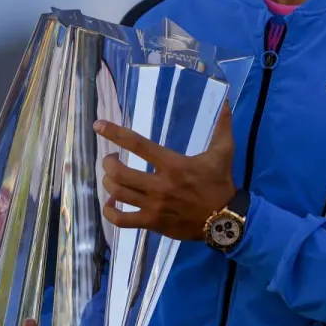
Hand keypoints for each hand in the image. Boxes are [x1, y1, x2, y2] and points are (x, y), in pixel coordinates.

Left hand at [95, 103, 236, 240]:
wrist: (224, 220)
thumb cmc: (220, 184)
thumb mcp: (223, 153)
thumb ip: (222, 127)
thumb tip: (227, 103)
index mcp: (173, 165)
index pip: (138, 145)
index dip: (115, 134)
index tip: (99, 126)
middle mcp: (160, 185)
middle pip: (119, 172)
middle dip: (108, 163)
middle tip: (112, 159)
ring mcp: (153, 206)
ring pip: (117, 193)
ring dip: (109, 183)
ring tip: (112, 177)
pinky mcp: (152, 222)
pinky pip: (121, 220)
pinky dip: (109, 212)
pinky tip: (111, 205)